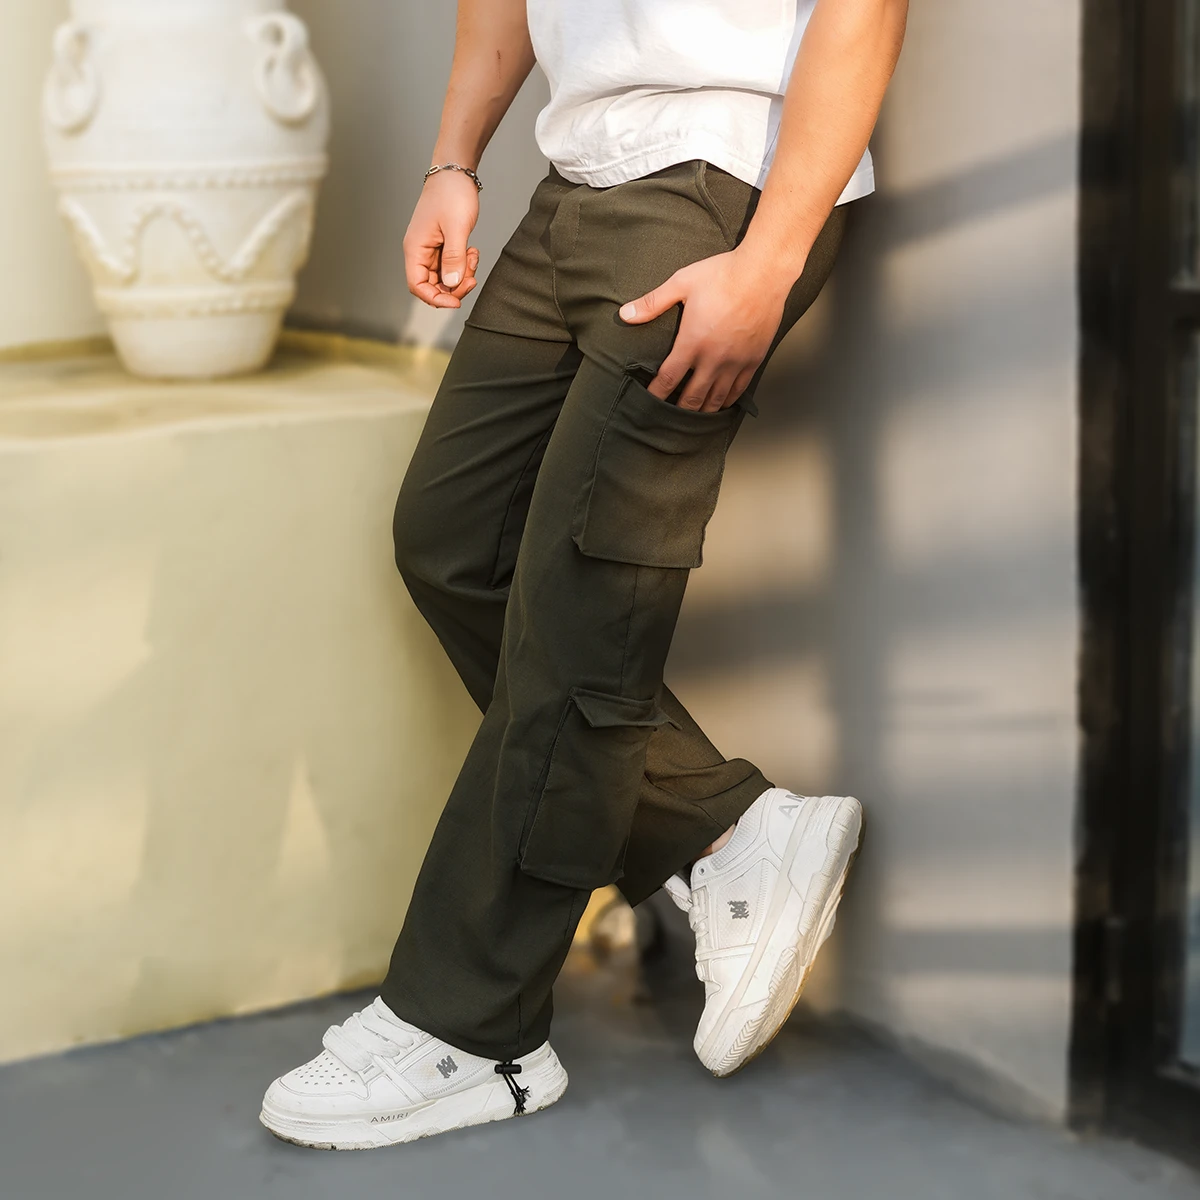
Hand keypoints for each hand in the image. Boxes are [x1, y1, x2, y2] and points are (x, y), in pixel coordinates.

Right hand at [403, 170, 482, 308]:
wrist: (456, 172)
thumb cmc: (451, 193)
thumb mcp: (456, 228)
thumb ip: (454, 258)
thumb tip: (452, 284)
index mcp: (415, 248)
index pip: (418, 286)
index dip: (436, 299)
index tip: (457, 301)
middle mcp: (420, 251)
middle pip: (433, 286)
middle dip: (454, 287)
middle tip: (472, 276)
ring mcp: (431, 249)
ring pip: (444, 277)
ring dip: (461, 275)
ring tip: (473, 256)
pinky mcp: (442, 245)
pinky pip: (451, 266)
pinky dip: (463, 264)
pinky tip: (472, 251)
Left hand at [617, 246, 795, 410]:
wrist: (764, 272)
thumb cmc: (723, 274)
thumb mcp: (682, 283)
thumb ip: (652, 303)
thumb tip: (624, 315)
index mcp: (692, 342)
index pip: (668, 378)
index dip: (656, 394)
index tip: (647, 403)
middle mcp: (713, 358)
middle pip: (692, 397)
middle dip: (678, 410)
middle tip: (669, 418)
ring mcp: (735, 362)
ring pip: (716, 399)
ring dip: (702, 411)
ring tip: (692, 418)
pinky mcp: (753, 360)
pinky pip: (738, 390)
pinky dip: (727, 401)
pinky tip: (720, 404)